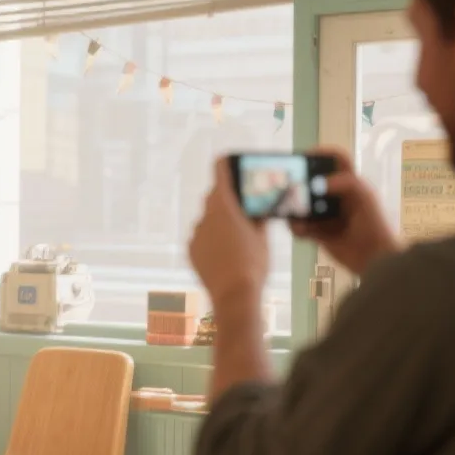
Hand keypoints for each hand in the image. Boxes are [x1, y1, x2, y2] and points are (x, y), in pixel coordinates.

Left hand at [189, 158, 268, 313]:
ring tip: (239, 238)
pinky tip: (227, 253)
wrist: (234, 295)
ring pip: (209, 219)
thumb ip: (258, 215)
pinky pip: (203, 237)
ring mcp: (196, 233)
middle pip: (215, 197)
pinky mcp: (191, 250)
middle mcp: (204, 215)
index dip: (225, 164)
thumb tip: (259, 206)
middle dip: (229, 199)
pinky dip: (213, 239)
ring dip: (221, 222)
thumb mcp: (263, 235)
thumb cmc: (253, 263)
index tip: (228, 160)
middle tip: (244, 206)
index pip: (220, 172)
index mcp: (224, 205)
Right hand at [292, 148, 400, 276]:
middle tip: (287, 187)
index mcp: (350, 184)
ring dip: (294, 209)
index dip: (321, 153)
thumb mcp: (365, 198)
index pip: (336, 160)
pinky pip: (301, 226)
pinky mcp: (319, 233)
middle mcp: (336, 196)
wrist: (376, 259)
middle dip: (299, 184)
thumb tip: (316, 184)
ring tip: (290, 213)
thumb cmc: (375, 225)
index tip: (303, 157)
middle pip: (312, 182)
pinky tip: (300, 231)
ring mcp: (326, 215)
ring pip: (303, 205)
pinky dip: (297, 228)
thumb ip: (345, 184)